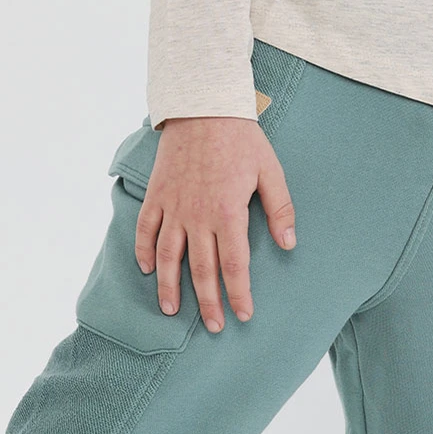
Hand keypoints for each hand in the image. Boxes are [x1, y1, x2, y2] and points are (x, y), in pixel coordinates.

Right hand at [134, 117, 296, 332]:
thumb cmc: (241, 138)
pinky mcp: (157, 195)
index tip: (243, 315)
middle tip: (215, 326)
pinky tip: (146, 268)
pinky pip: (146, 229)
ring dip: (169, 285)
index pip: (234, 266)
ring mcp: (173, 207)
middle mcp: (197, 216)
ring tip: (171, 309)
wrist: (203, 107)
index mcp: (228, 213)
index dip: (238, 294)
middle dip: (208, 302)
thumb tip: (289, 244)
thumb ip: (280, 209)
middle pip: (201, 269)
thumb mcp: (270, 171)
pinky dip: (143, 250)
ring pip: (168, 256)